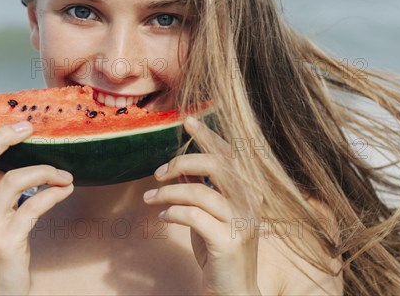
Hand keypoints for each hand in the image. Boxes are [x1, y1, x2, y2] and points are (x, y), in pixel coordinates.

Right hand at [0, 113, 73, 294]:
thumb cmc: (0, 251)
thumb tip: (20, 159)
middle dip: (2, 138)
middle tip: (28, 126)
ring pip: (13, 181)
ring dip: (45, 171)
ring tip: (64, 175)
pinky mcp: (7, 241)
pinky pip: (34, 207)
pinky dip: (54, 194)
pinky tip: (67, 189)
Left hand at [143, 116, 262, 295]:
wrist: (233, 291)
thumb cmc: (218, 250)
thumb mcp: (208, 214)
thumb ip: (200, 188)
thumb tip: (181, 166)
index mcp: (247, 191)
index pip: (228, 155)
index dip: (208, 136)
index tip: (188, 120)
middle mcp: (250, 202)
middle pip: (215, 165)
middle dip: (181, 162)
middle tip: (158, 173)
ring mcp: (241, 222)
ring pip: (199, 192)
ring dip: (167, 192)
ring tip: (150, 198)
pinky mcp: (228, 242)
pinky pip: (193, 216)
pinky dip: (172, 212)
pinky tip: (162, 216)